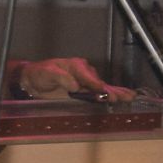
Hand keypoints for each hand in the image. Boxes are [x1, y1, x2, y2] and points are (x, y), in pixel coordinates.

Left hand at [12, 56, 126, 101]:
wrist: (33, 80)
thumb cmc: (40, 73)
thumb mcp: (48, 73)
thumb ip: (61, 77)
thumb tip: (74, 85)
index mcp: (76, 66)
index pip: (87, 76)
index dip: (94, 83)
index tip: (101, 90)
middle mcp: (84, 72)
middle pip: (99, 82)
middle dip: (109, 89)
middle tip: (118, 97)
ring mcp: (86, 81)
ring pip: (104, 88)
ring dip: (116, 93)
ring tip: (128, 97)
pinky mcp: (86, 90)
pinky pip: (101, 92)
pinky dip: (113, 94)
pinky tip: (124, 97)